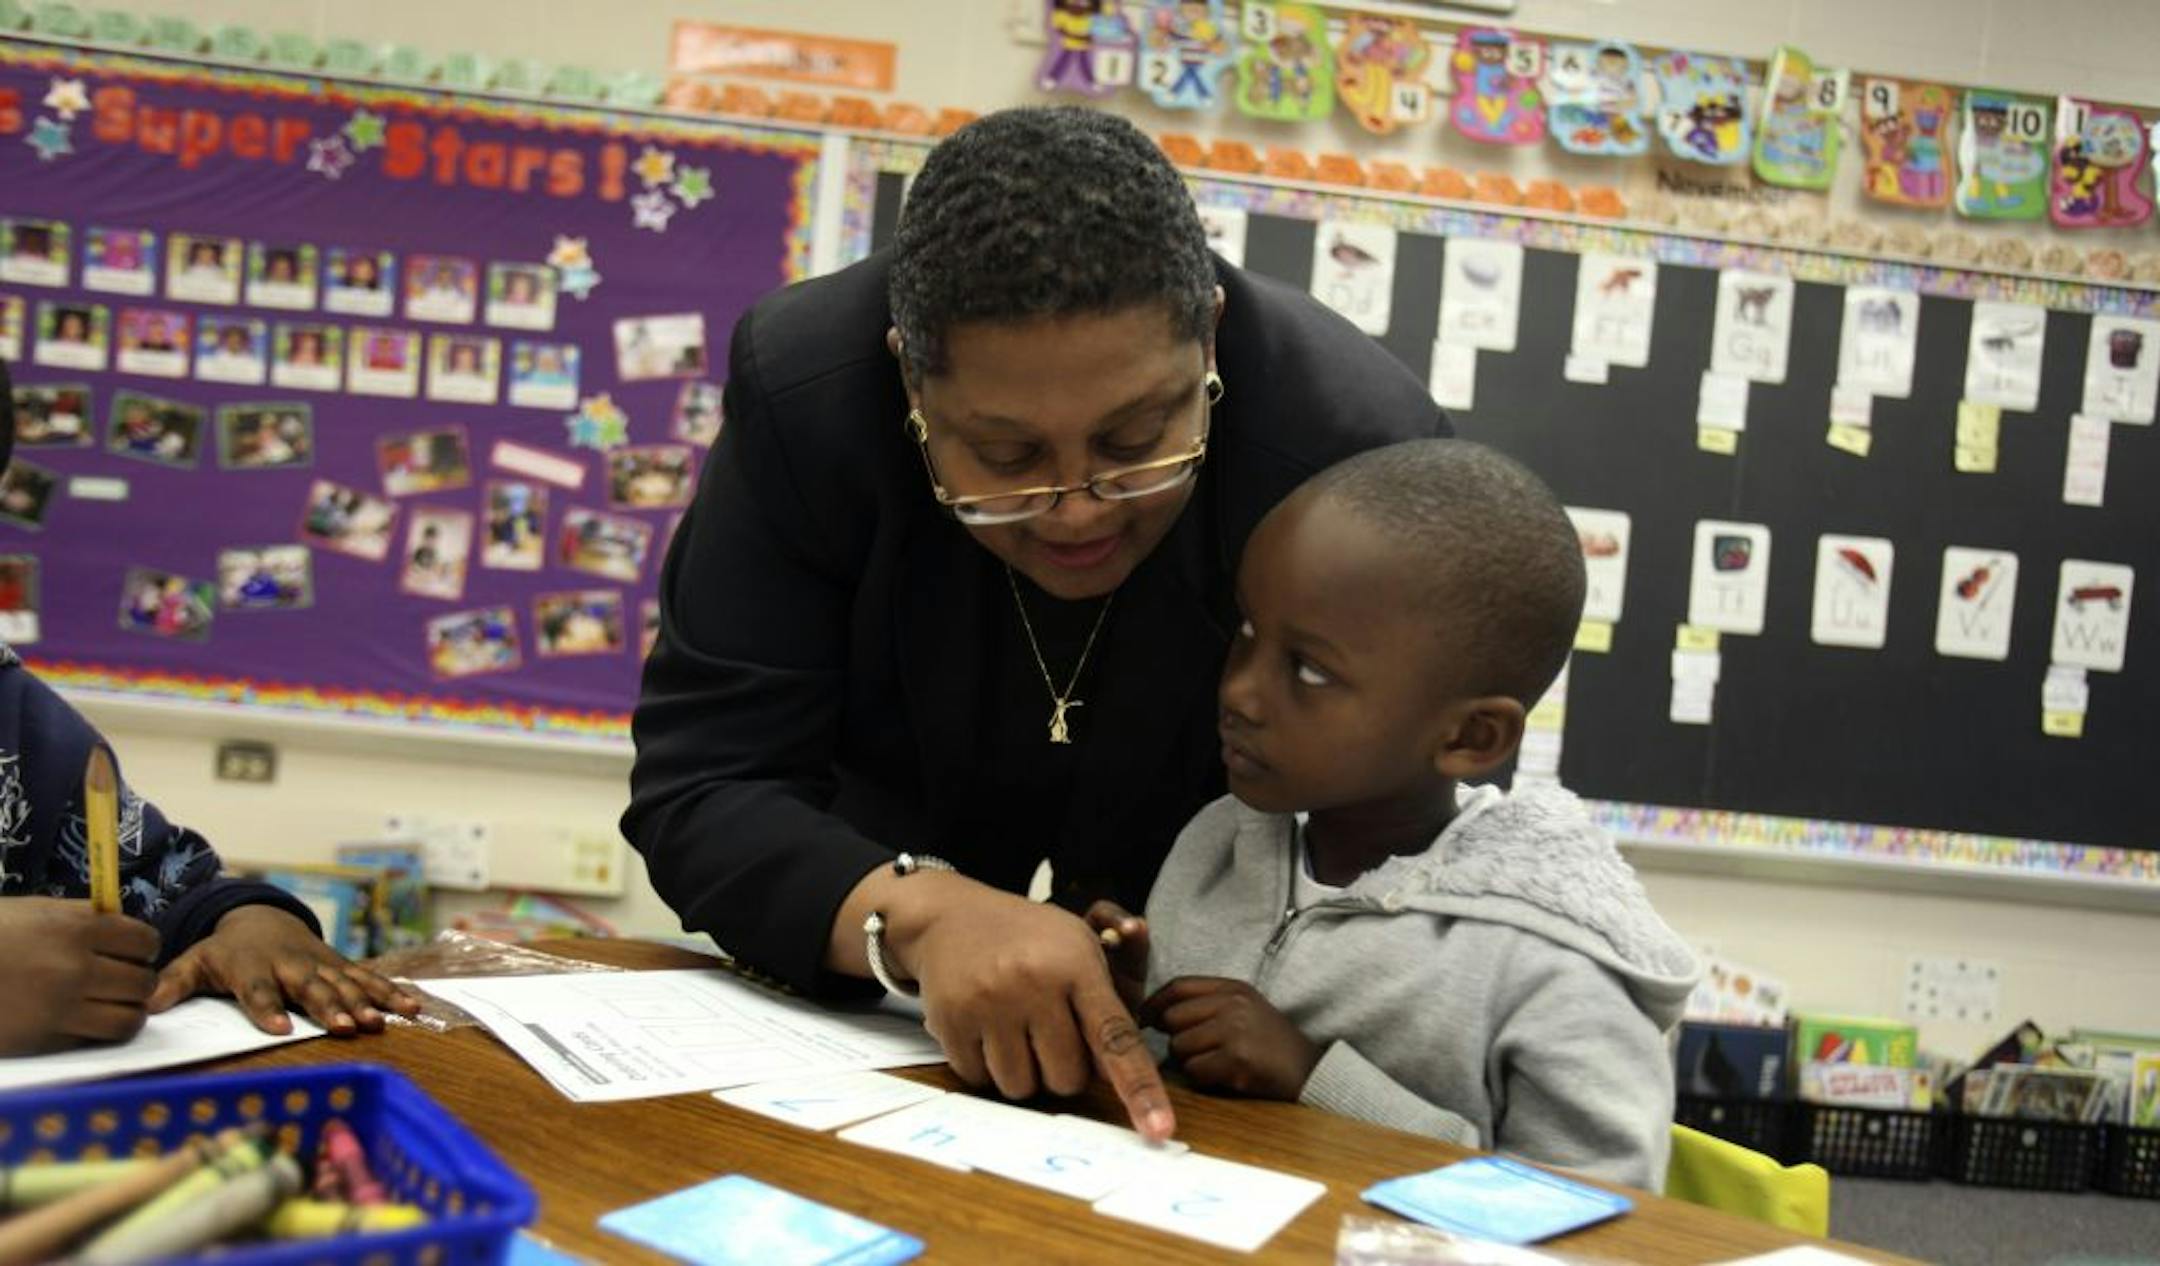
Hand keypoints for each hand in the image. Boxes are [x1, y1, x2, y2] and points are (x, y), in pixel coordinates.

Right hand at [0, 898, 159, 1053]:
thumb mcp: (34, 911)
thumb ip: (83, 917)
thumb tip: (122, 926)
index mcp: (77, 929)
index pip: (145, 942)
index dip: (143, 947)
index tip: (134, 951)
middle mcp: (77, 969)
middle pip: (143, 982)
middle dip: (138, 980)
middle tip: (124, 980)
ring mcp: (61, 1008)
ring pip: (129, 1019)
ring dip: (127, 1012)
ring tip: (113, 1006)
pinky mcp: (44, 1039)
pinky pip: (93, 1040)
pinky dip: (96, 1033)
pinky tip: (82, 1021)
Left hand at [147, 905, 421, 1036]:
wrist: (262, 918)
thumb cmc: (225, 952)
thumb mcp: (194, 962)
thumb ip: (173, 983)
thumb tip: (144, 1005)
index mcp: (251, 966)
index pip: (257, 989)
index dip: (266, 1007)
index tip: (278, 1028)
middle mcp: (290, 964)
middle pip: (310, 987)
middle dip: (327, 1006)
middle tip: (342, 1027)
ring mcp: (320, 964)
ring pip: (344, 984)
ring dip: (364, 1003)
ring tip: (380, 1022)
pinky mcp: (342, 966)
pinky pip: (370, 979)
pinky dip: (391, 992)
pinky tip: (413, 1007)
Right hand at [879, 877, 1174, 1140]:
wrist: (950, 917)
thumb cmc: (1030, 938)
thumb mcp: (1080, 943)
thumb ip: (1113, 995)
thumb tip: (1119, 1057)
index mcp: (1076, 965)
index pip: (1115, 1038)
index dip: (1140, 1088)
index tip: (1159, 1130)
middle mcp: (1034, 984)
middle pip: (1067, 1079)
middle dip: (1062, 1069)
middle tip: (1048, 1031)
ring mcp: (988, 1003)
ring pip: (1022, 1087)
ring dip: (1023, 1073)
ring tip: (1014, 1029)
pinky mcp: (950, 1020)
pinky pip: (980, 1080)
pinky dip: (986, 1067)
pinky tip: (983, 1028)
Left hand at [1144, 976, 1320, 1101]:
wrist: (1312, 1072)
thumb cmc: (1271, 1045)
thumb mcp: (1244, 1010)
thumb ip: (1207, 1006)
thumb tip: (1154, 1014)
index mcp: (1233, 988)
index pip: (1178, 986)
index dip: (1155, 1003)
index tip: (1145, 1019)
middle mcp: (1233, 1003)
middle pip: (1172, 1017)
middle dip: (1174, 1038)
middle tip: (1192, 1052)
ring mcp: (1235, 1029)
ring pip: (1179, 1046)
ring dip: (1188, 1062)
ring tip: (1215, 1065)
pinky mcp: (1237, 1059)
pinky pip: (1194, 1070)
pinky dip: (1202, 1079)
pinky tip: (1224, 1078)